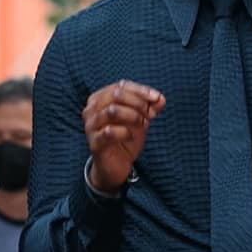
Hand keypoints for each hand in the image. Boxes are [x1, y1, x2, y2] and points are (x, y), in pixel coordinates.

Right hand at [82, 79, 165, 194]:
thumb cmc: (125, 138)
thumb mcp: (140, 119)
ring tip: (144, 124)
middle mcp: (91, 109)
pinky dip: (125, 132)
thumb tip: (160, 99)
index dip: (141, 90)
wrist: (117, 165)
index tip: (157, 99)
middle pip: (116, 94)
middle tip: (150, 114)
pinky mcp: (94, 142)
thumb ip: (150, 107)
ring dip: (133, 116)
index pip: (121, 86)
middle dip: (138, 103)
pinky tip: (132, 136)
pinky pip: (110, 132)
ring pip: (112, 110)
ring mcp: (90, 126)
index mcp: (100, 98)